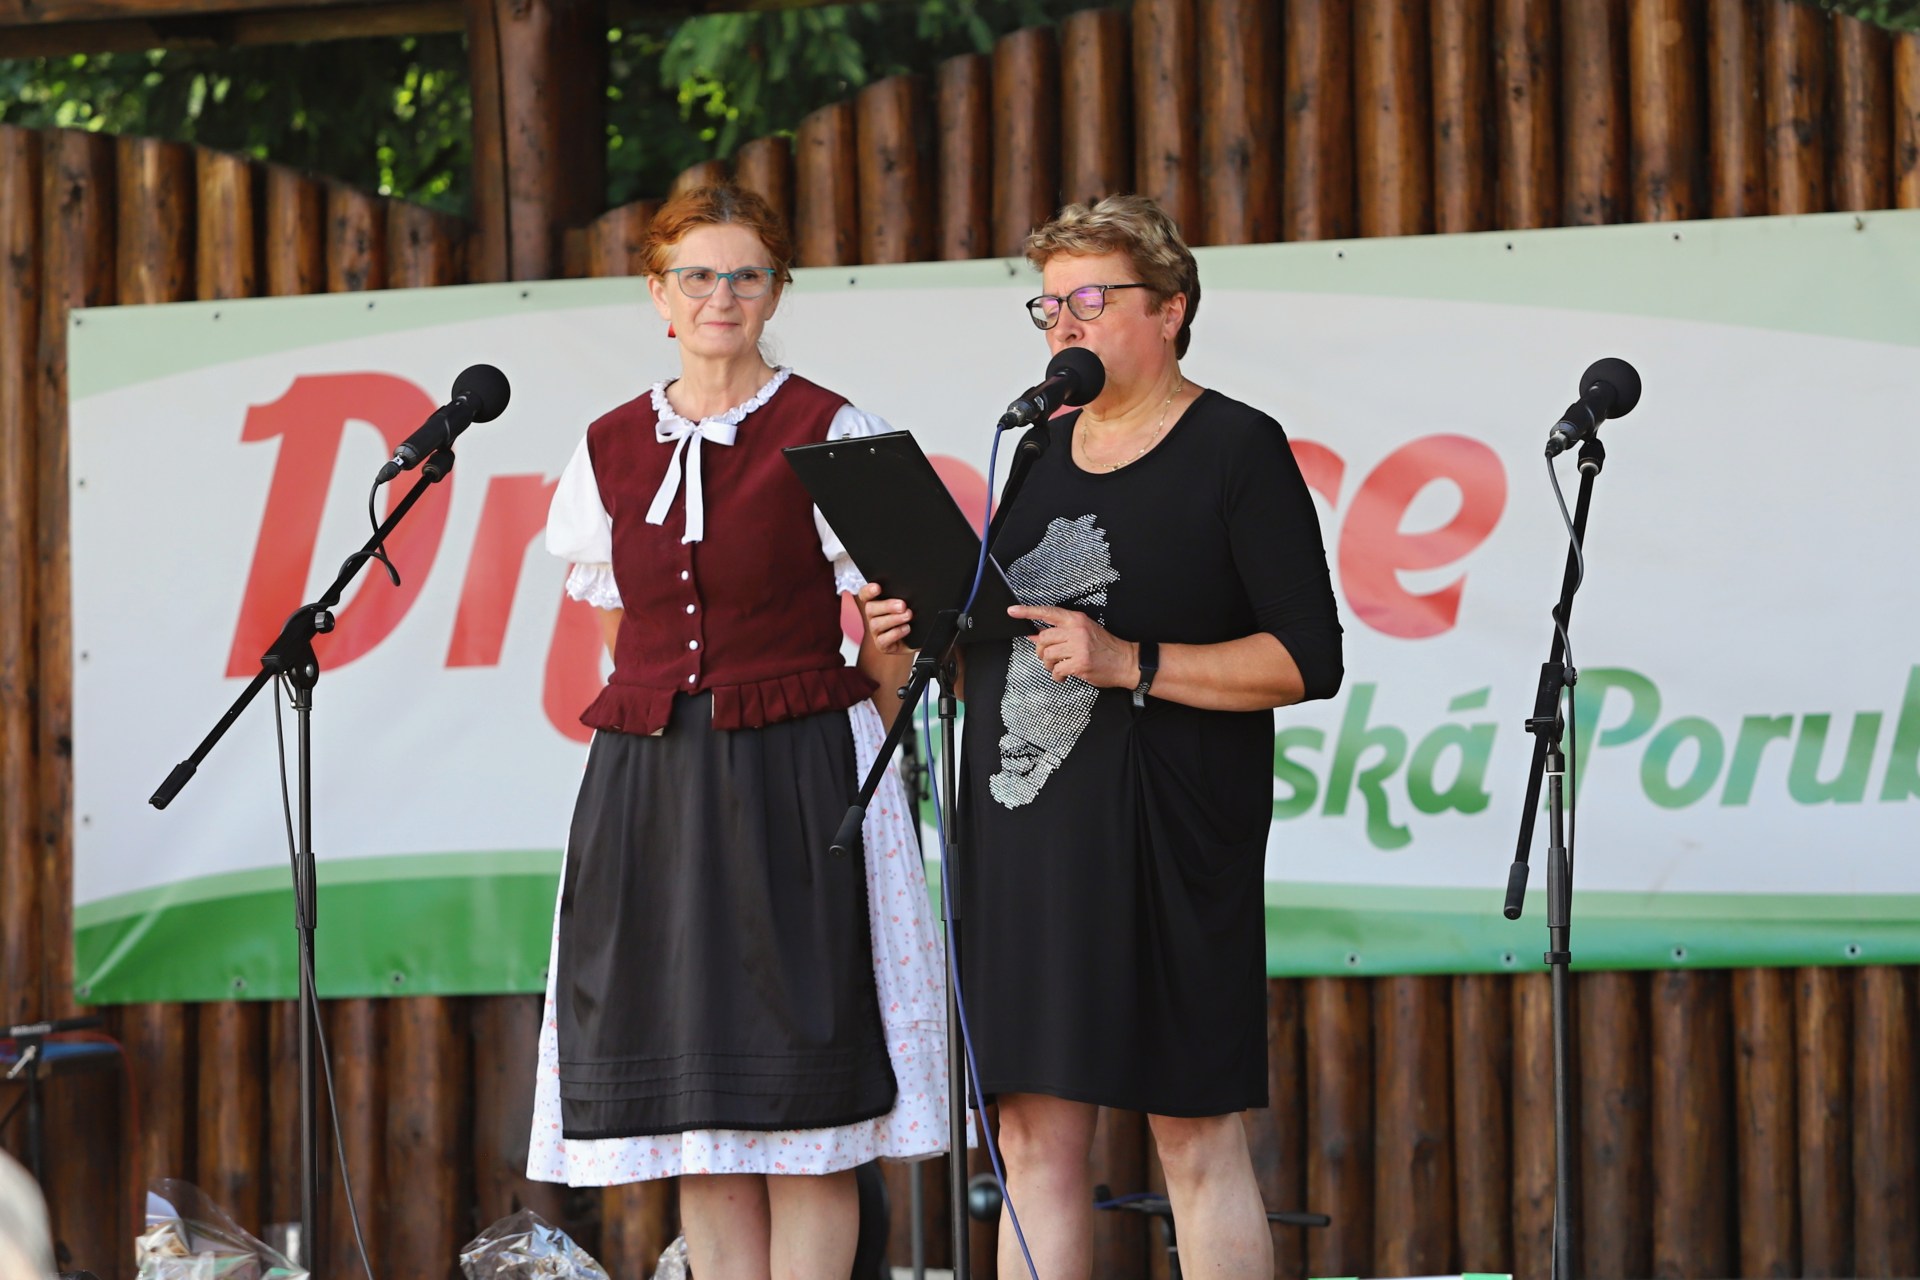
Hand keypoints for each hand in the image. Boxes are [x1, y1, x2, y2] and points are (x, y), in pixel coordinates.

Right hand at [859, 582, 913, 654]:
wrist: (919, 639)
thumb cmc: (912, 619)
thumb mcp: (909, 605)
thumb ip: (903, 598)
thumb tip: (909, 592)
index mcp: (877, 603)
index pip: (865, 595)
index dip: (868, 591)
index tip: (877, 588)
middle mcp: (874, 617)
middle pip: (870, 608)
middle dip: (887, 606)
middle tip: (902, 606)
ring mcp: (876, 632)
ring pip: (876, 624)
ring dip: (893, 619)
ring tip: (908, 616)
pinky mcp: (882, 645)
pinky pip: (882, 640)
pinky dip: (896, 633)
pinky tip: (906, 628)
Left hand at [1009, 604, 1138, 687]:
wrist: (1126, 661)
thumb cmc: (1106, 647)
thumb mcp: (1084, 632)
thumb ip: (1060, 632)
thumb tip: (1035, 634)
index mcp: (1076, 620)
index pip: (1047, 612)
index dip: (1027, 611)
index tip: (1012, 611)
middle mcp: (1076, 630)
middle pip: (1043, 638)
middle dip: (1041, 651)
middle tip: (1048, 657)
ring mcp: (1078, 647)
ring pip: (1048, 655)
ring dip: (1049, 665)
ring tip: (1058, 667)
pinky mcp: (1079, 663)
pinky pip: (1057, 670)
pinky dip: (1057, 676)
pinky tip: (1064, 676)